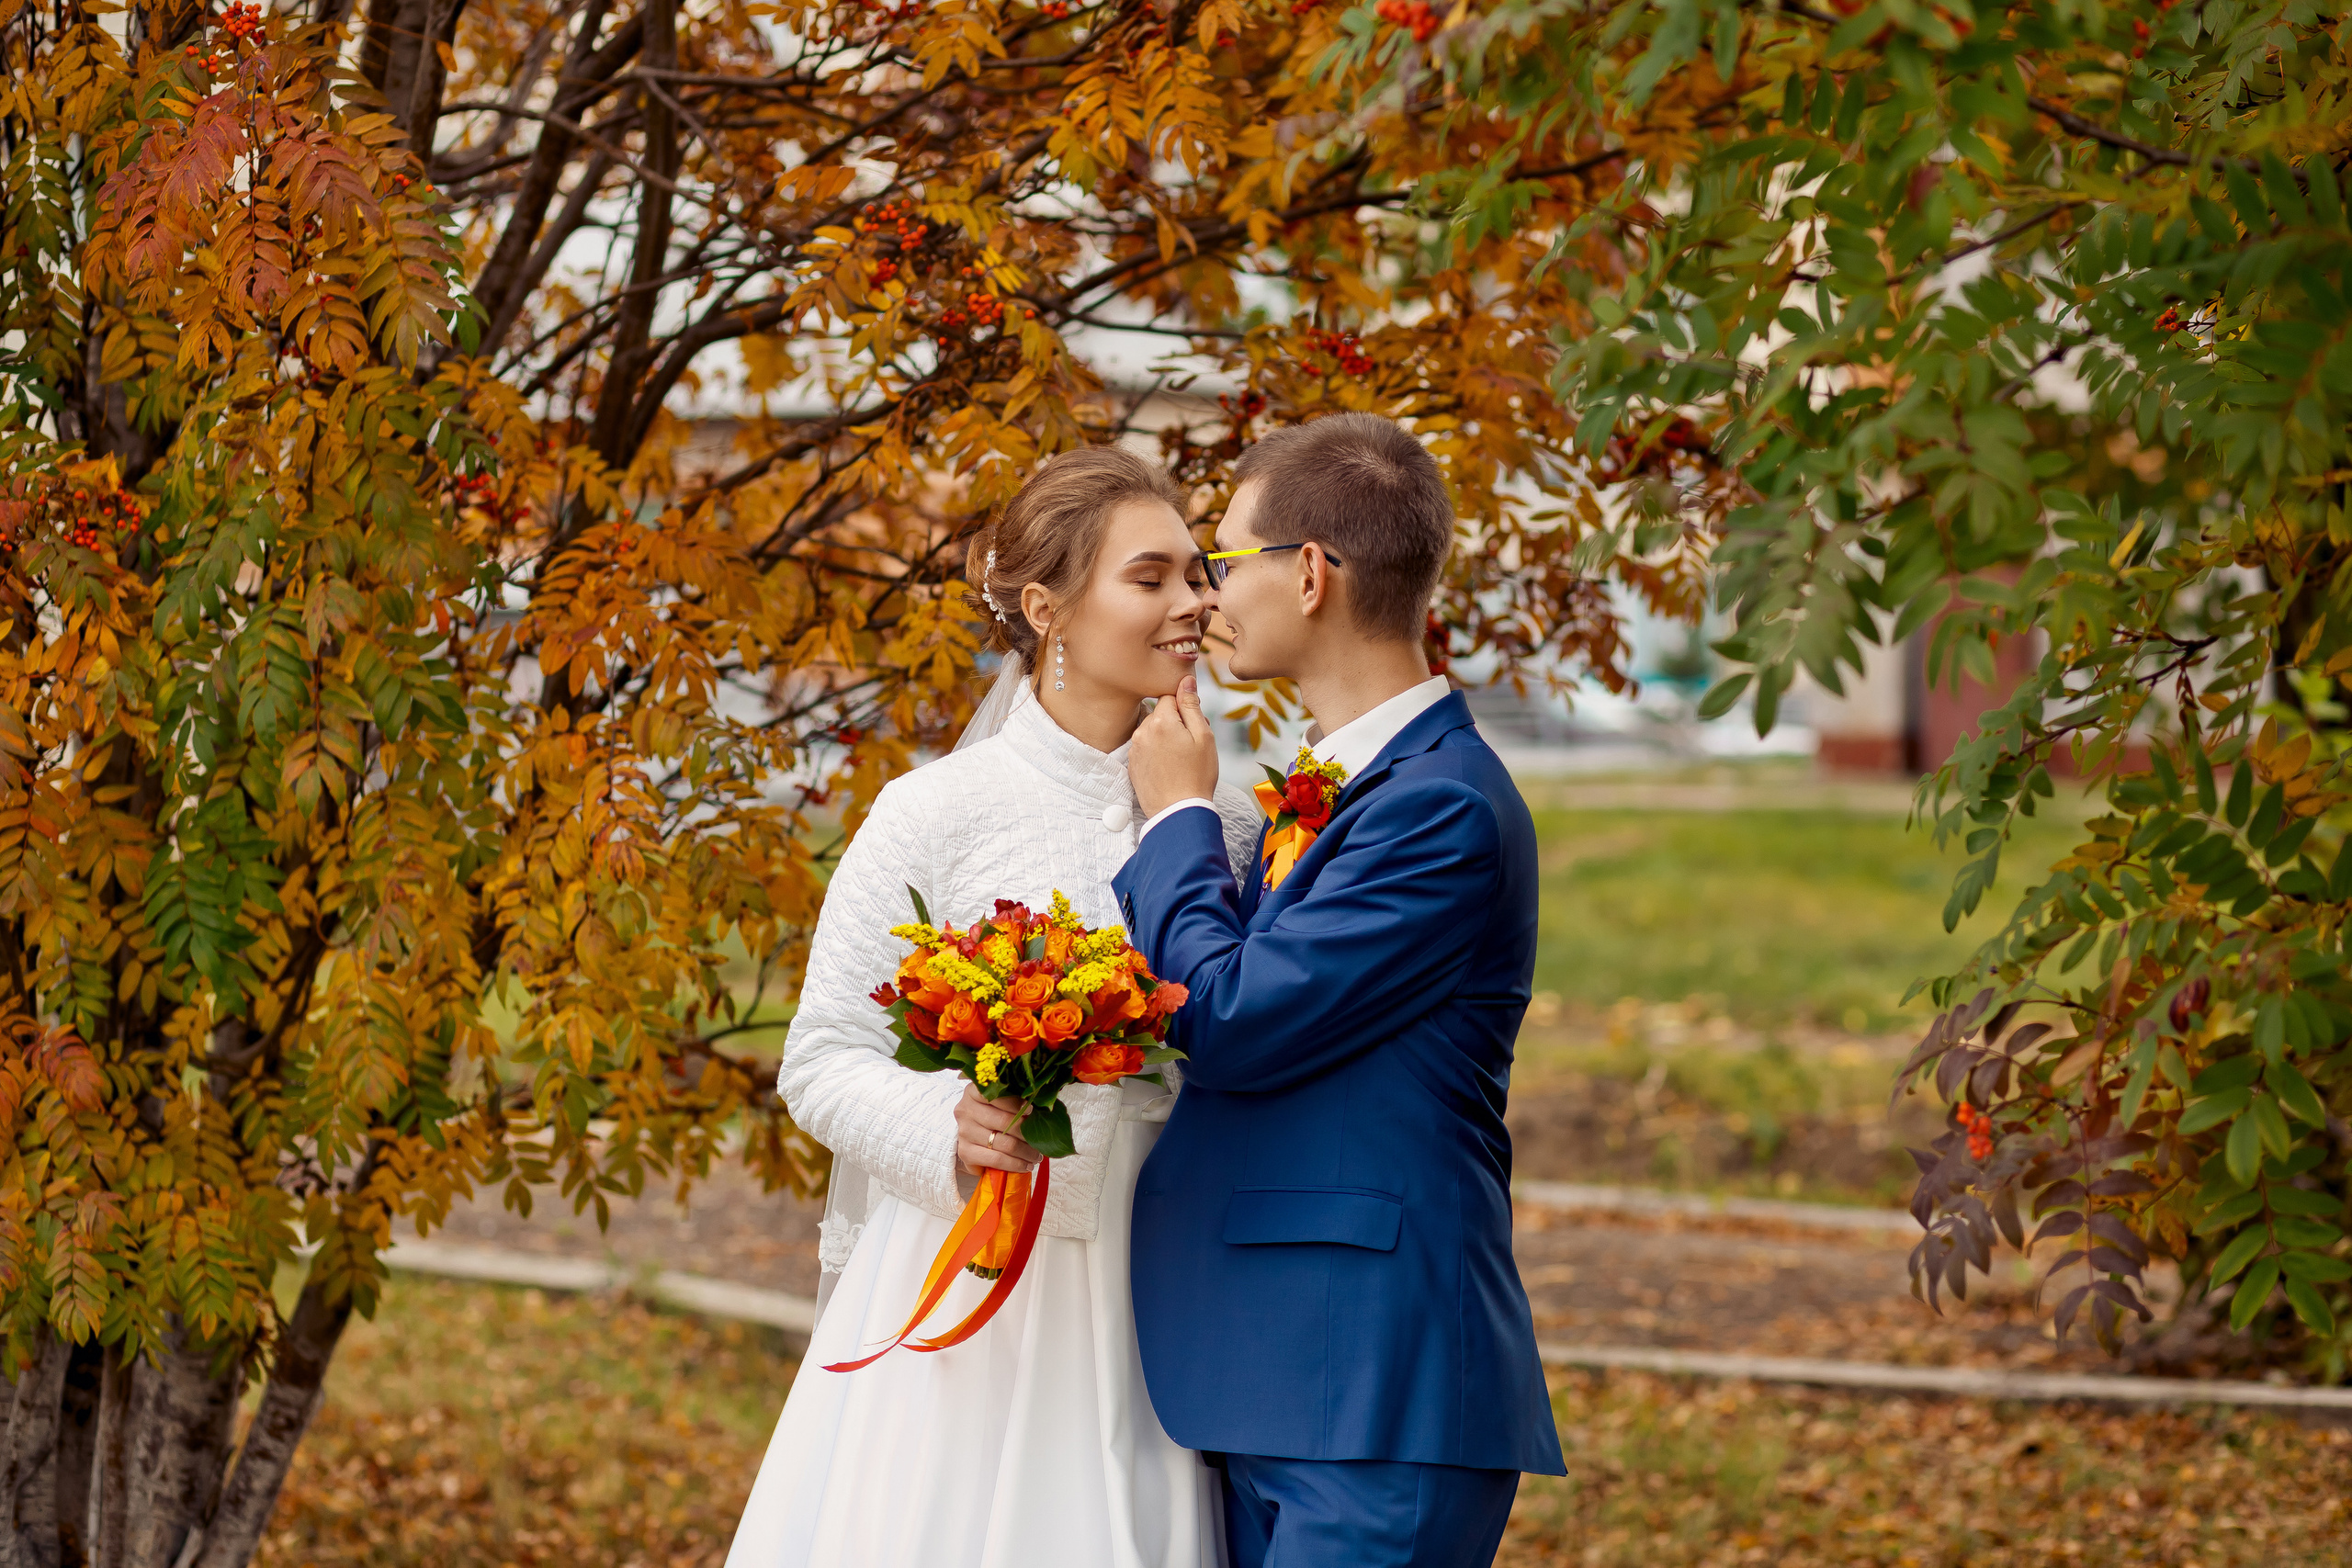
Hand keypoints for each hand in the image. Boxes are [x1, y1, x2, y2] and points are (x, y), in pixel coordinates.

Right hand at [956, 1082, 1038, 1173]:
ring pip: (1003, 1143)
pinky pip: (996, 1160)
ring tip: (1037, 1155)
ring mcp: (964, 1132)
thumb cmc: (992, 1116)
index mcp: (973, 1093)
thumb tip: (1041, 1110)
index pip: (994, 1095)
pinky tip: (1026, 1165)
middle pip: (1003, 1121)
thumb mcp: (1000, 1104)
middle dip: (1026, 1133)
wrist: (972, 1137)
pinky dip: (1015, 1164)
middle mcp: (965, 1111)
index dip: (1015, 1103)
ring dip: (1025, 1152)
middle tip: (1040, 1140)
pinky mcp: (965, 1153)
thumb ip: (1015, 1103)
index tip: (1032, 1110)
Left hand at [1131, 676, 1218, 817]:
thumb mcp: (1203, 737)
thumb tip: (1186, 680)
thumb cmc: (1197, 775)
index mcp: (1160, 720)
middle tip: (1192, 744)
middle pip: (1160, 713)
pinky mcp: (1132, 764)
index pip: (1170, 696)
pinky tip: (1169, 768)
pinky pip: (1145, 748)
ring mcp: (1134, 749)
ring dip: (1165, 737)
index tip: (1195, 723)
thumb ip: (1192, 705)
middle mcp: (1142, 731)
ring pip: (1152, 730)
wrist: (1178, 812)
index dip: (1185, 707)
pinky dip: (1156, 752)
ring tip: (1181, 759)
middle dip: (1175, 722)